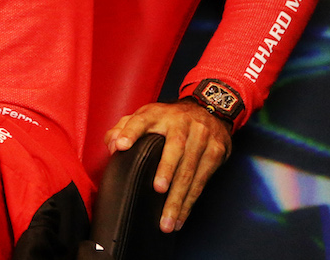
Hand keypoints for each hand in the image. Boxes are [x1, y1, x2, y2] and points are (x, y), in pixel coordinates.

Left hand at [104, 99, 231, 232]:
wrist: (208, 110)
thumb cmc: (169, 118)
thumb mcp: (146, 116)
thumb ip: (125, 128)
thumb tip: (113, 145)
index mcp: (157, 114)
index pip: (140, 120)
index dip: (130, 132)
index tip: (121, 146)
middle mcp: (181, 124)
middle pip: (174, 149)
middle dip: (167, 171)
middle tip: (158, 189)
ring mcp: (201, 138)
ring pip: (190, 171)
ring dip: (179, 198)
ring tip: (167, 221)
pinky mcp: (216, 152)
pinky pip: (202, 181)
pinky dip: (190, 201)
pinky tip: (181, 217)